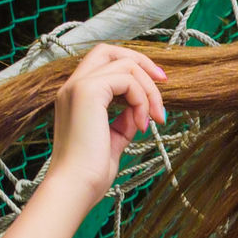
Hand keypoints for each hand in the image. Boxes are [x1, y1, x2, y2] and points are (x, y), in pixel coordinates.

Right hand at [47, 43, 166, 202]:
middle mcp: (72, 86)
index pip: (102, 63)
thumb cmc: (90, 173)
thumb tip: (140, 111)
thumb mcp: (113, 141)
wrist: (75, 187)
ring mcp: (78, 86)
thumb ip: (124, 122)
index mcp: (74, 96)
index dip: (132, 68)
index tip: (157, 85)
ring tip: (154, 119)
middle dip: (142, 62)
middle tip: (165, 82)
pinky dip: (142, 99)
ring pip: (125, 64)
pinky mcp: (88, 91)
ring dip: (148, 90)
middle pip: (109, 50)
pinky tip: (142, 125)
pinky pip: (127, 79)